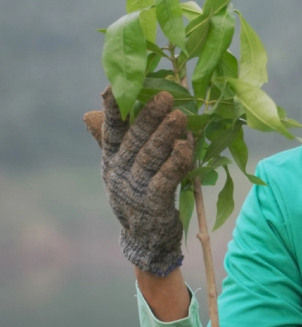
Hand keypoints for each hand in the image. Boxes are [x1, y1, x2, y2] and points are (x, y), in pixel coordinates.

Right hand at [84, 87, 193, 275]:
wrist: (145, 241)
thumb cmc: (137, 196)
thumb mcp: (121, 169)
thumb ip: (111, 142)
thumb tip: (90, 113)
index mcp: (112, 160)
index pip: (110, 131)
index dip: (112, 109)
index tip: (114, 85)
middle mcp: (120, 173)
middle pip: (134, 140)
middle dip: (149, 117)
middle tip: (165, 96)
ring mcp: (135, 190)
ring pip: (150, 157)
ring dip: (166, 135)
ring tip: (180, 116)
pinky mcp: (153, 205)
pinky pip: (165, 179)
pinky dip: (176, 162)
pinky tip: (186, 147)